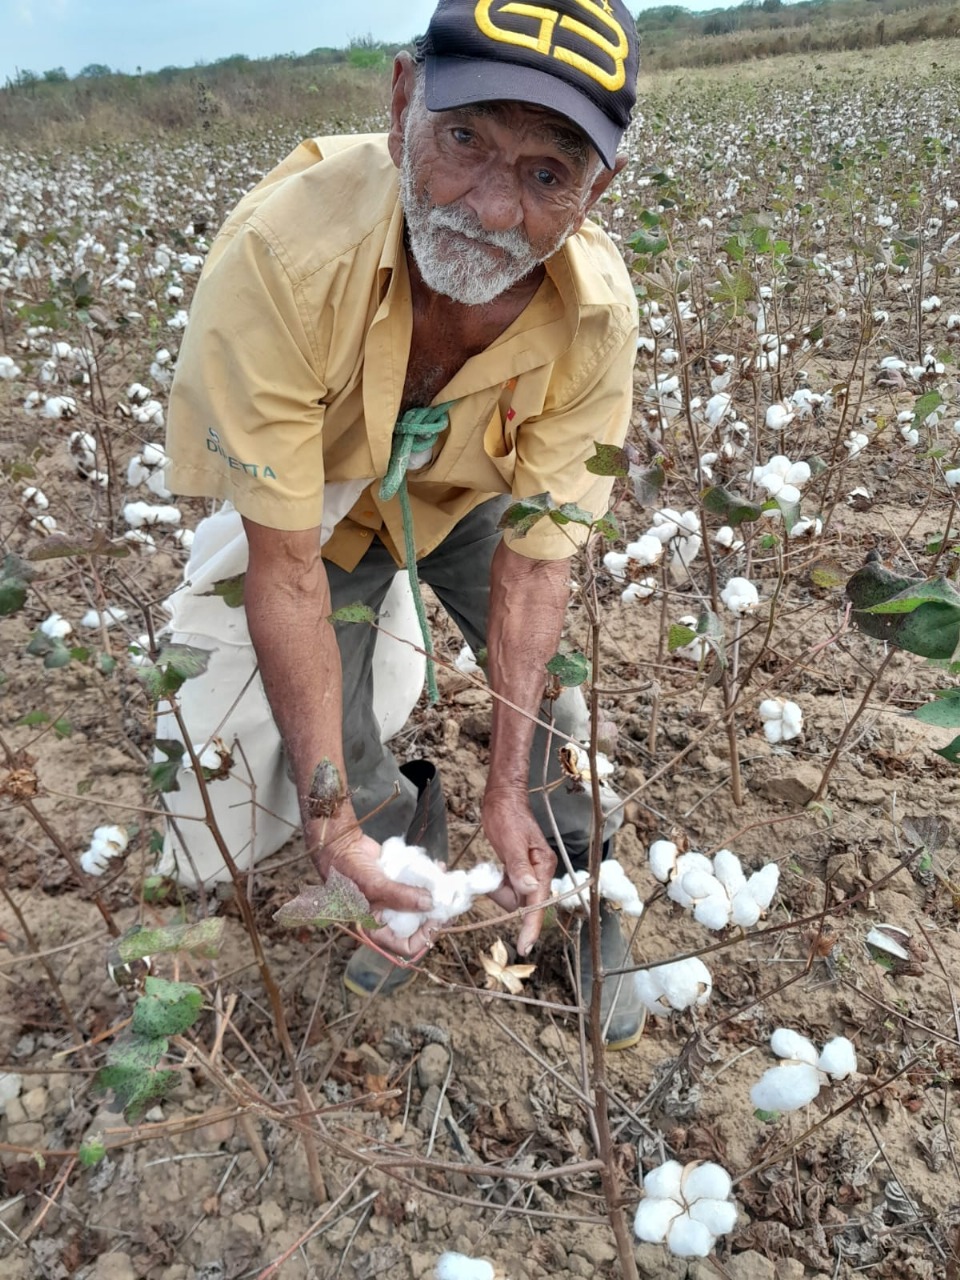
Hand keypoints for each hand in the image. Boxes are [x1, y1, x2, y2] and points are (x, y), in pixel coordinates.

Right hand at [307, 822, 437, 956]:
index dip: (424, 936)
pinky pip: (418, 885)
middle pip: (418, 925)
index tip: (437, 919)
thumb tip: (430, 904)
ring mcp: (394, 899)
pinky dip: (430, 878)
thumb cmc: (348, 870)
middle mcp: (387, 917)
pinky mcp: (399, 882)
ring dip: (437, 894)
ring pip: (422, 904)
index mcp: (376, 928)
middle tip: (451, 903)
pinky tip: (438, 867)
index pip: (405, 945)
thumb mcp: (374, 886)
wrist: (340, 844)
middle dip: (436, 914)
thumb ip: (401, 897)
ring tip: (447, 882)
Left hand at [481, 788, 556, 955]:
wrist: (502, 799)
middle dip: (507, 896)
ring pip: (515, 898)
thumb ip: (519, 866)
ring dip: (501, 889)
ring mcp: (531, 872)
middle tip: (496, 875)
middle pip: (525, 903)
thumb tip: (529, 888)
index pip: (538, 903)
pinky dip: (499, 884)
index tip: (525, 946)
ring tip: (496, 867)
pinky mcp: (520, 870)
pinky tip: (497, 868)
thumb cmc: (507, 816)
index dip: (531, 925)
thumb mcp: (510, 840)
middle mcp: (540, 872)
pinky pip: (510, 889)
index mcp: (543, 866)